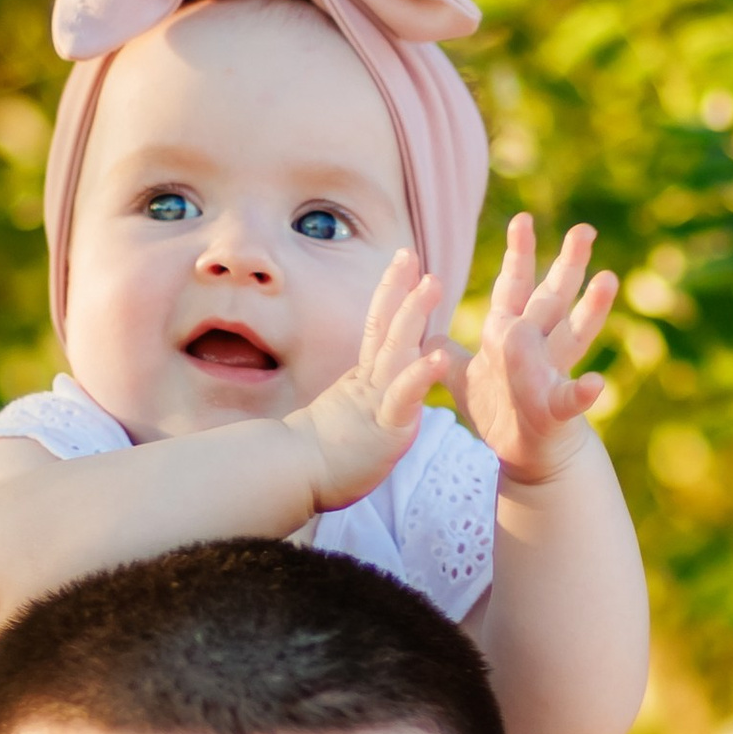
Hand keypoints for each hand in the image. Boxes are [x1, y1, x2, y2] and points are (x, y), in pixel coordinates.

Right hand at [286, 248, 450, 511]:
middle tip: (411, 255)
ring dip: (414, 314)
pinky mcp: (386, 428)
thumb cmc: (317, 459)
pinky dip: (421, 374)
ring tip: (432, 283)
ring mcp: (377, 403)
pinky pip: (404, 397)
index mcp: (363, 381)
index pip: (378, 329)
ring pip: (396, 351)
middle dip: (401, 289)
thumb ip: (360, 399)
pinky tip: (440, 354)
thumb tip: (363, 388)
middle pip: (386, 327)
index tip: (404, 261)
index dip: (390, 292)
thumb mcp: (345, 419)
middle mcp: (370, 384)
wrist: (292, 478)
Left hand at [453, 217, 617, 486]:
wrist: (525, 455)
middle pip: (553, 299)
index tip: (522, 220)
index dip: (518, 256)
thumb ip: (447, 353)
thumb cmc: (500, 411)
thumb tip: (425, 332)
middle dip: (567, 266)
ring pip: (573, 336)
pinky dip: (584, 392)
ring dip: (591, 310)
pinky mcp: (557, 410)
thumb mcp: (466, 379)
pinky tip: (597, 382)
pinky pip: (571, 400)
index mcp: (512, 335)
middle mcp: (538, 347)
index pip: (514, 287)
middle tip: (583, 231)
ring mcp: (552, 375)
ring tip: (608, 280)